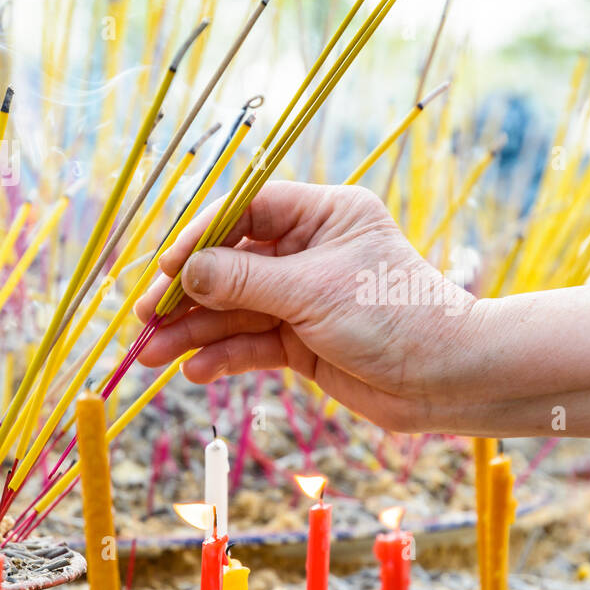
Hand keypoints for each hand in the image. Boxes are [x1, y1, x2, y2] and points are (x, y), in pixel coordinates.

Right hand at [135, 182, 476, 432]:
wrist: (446, 378)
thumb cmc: (393, 316)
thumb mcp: (312, 292)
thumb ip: (243, 281)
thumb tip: (183, 272)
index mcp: (324, 215)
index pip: (247, 211)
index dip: (201, 237)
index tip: (166, 267)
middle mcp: (312, 251)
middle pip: (232, 264)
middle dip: (187, 293)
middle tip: (142, 317)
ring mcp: (306, 298)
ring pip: (236, 309)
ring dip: (194, 331)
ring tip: (150, 355)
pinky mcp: (305, 341)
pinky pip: (253, 344)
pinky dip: (224, 356)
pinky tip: (194, 371)